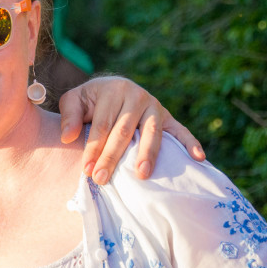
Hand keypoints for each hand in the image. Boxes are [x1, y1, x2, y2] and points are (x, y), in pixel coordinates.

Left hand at [58, 76, 204, 183]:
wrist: (112, 88)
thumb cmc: (90, 100)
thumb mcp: (74, 100)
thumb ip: (69, 116)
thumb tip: (68, 137)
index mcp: (113, 90)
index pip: (102, 125)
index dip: (93, 148)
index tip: (86, 170)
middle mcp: (136, 96)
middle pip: (124, 132)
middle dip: (112, 157)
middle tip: (102, 179)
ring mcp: (155, 106)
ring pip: (151, 133)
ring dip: (147, 154)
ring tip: (141, 175)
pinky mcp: (167, 117)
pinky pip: (181, 131)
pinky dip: (190, 143)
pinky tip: (198, 158)